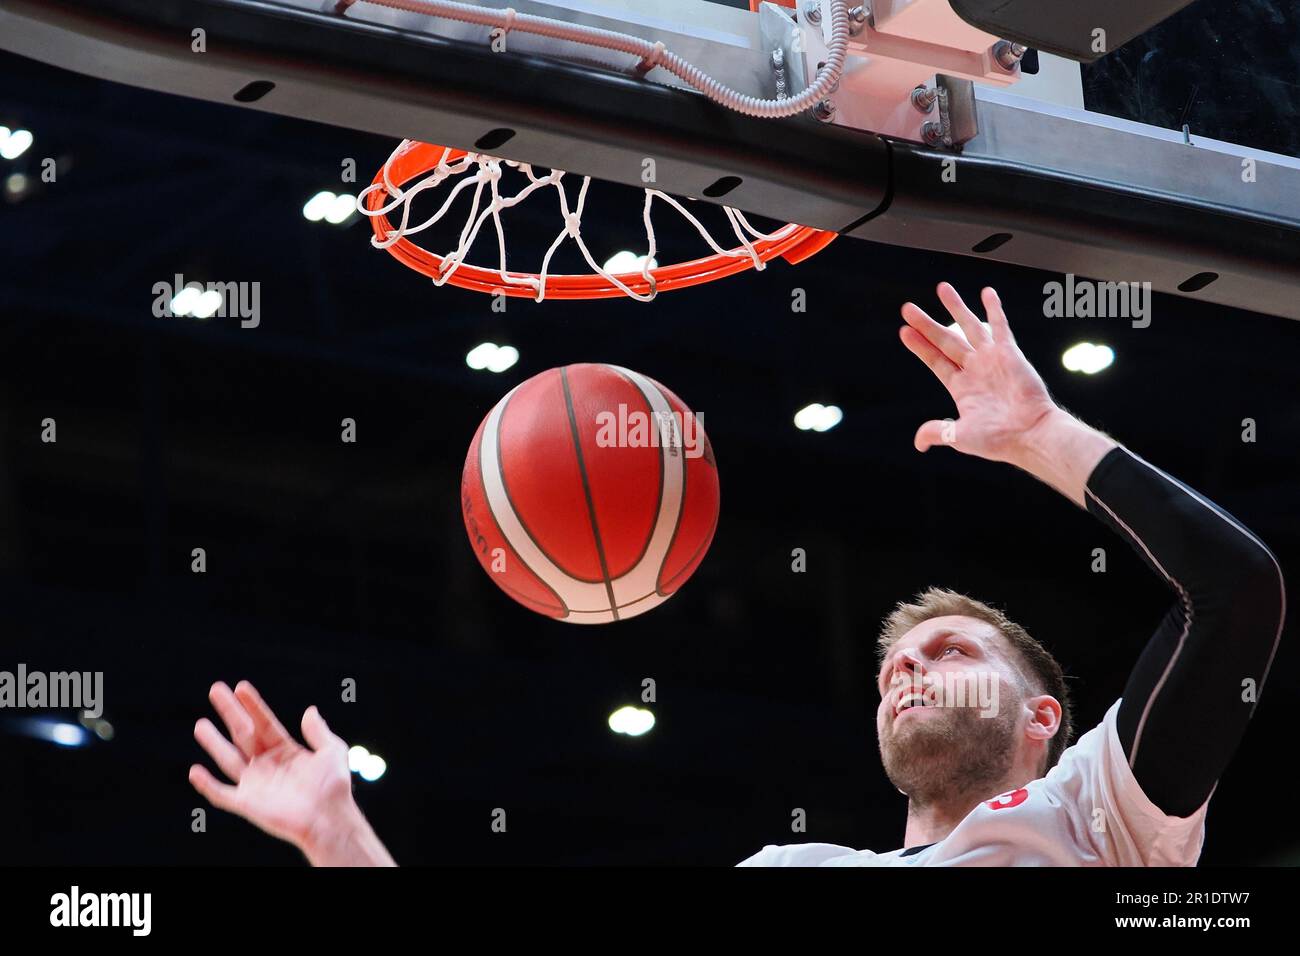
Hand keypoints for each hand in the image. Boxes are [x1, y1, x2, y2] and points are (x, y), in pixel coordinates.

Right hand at [189, 681, 365, 860]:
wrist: (329, 818)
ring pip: (228, 758)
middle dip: (230, 712)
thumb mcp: (332, 751)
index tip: (240, 687)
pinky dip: (207, 785)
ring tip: (200, 724)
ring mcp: (255, 783)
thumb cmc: (334, 787)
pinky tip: (195, 771)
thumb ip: (318, 731)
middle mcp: (267, 764)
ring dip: (214, 742)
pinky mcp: (247, 803)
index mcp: (286, 751)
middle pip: (243, 733)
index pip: (265, 722)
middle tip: (216, 689)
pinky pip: (222, 794)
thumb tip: (310, 710)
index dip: (253, 705)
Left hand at [899, 283, 1056, 462]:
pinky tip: (987, 292)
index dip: (920, 347)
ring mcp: (992, 359)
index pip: (936, 360)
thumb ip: (937, 431)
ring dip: (956, 308)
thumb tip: (918, 443)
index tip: (904, 332)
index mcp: (962, 387)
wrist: (1029, 434)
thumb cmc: (998, 439)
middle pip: (945, 340)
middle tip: (908, 308)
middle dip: (927, 324)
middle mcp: (975, 369)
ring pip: (969, 327)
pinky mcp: (1010, 353)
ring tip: (942, 288)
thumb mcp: (958, 436)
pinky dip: (994, 309)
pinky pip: (1000, 326)